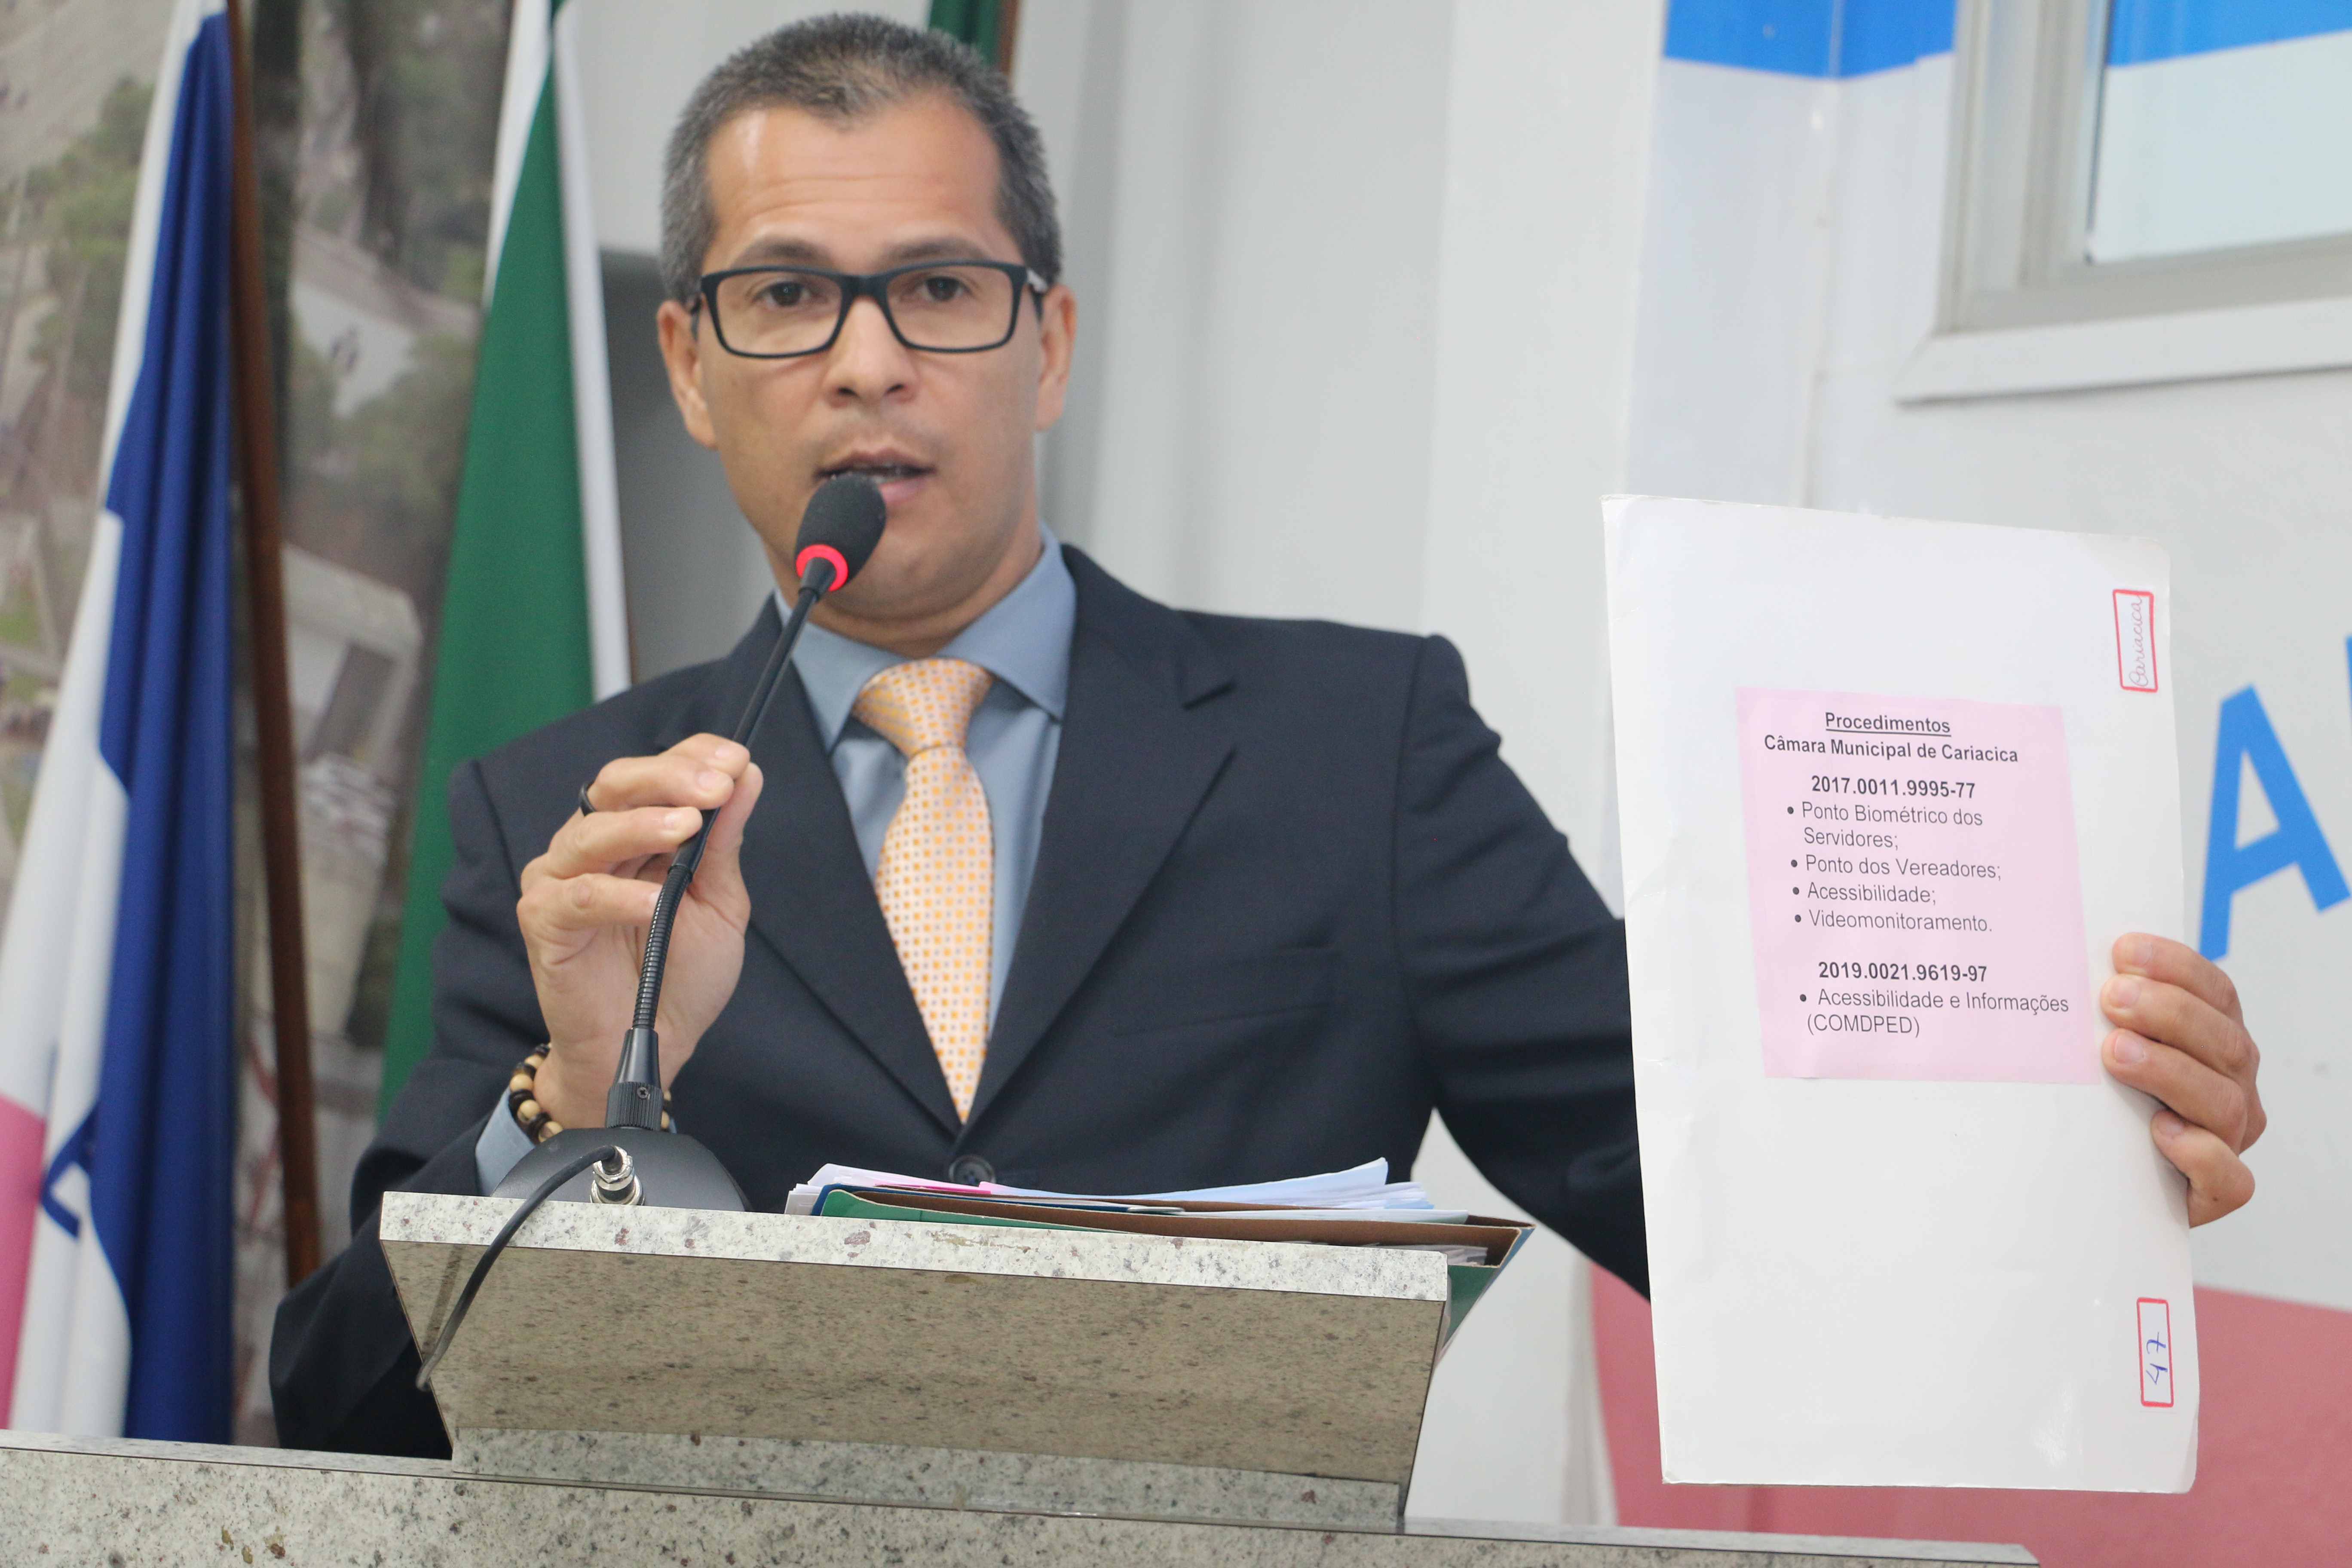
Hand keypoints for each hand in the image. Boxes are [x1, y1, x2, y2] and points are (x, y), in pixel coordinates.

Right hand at [515, 735, 762, 1127]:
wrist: (652, 1044)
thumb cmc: (680, 975)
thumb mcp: (718, 903)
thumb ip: (724, 842)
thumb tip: (748, 777)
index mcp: (633, 833)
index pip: (652, 774)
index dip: (691, 758)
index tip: (736, 760)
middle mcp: (590, 845)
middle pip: (616, 786)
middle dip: (669, 777)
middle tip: (717, 786)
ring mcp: (560, 880)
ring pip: (592, 832)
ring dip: (642, 824)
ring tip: (687, 826)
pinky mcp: (543, 922)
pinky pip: (576, 897)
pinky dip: (616, 895)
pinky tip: (654, 903)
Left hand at [2098, 933, 2262, 1225]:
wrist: (2102, 1177)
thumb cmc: (2102, 1101)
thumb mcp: (2104, 1044)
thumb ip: (2101, 1009)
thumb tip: (2053, 958)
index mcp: (2215, 1040)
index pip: (2216, 993)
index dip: (2178, 967)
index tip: (2124, 950)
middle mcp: (2232, 1085)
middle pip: (2223, 1042)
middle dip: (2169, 1012)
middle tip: (2114, 997)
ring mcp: (2230, 1138)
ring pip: (2224, 1102)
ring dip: (2171, 1070)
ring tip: (2116, 1053)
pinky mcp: (2216, 1191)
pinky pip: (2230, 1178)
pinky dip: (2202, 1153)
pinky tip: (2161, 1130)